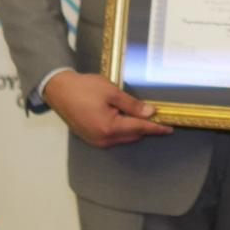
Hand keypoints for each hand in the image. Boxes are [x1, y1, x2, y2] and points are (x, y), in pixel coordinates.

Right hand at [42, 71, 172, 147]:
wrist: (59, 90)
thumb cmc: (84, 88)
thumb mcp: (112, 92)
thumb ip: (132, 105)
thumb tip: (150, 113)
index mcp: (109, 128)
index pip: (139, 128)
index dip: (156, 128)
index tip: (169, 128)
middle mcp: (102, 139)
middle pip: (132, 136)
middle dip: (146, 128)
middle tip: (160, 118)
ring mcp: (95, 140)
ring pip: (123, 138)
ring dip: (135, 129)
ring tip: (147, 117)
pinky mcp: (91, 137)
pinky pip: (113, 137)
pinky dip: (123, 129)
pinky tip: (128, 119)